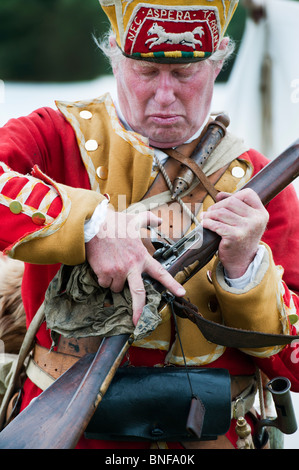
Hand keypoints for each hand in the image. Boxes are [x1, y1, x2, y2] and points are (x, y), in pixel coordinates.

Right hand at [86, 209, 185, 324]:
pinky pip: (104, 283)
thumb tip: (160, 219)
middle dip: (139, 310)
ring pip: (116, 288)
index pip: (160, 273)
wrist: (94, 224)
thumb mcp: (134, 219)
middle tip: (139, 321)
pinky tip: (101, 266)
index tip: (181, 293)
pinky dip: (102, 278)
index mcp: (142, 256)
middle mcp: (131, 266)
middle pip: (138, 294)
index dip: (172, 284)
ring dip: (113, 282)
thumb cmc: (114, 222)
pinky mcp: (104, 273)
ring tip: (111, 266)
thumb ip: (149, 220)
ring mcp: (117, 271)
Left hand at [200, 189, 268, 277]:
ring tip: (205, 218)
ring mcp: (247, 228)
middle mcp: (256, 220)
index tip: (221, 202)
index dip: (233, 195)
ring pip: (221, 212)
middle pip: (231, 202)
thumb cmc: (242, 239)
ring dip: (209, 214)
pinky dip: (207, 223)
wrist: (242, 262)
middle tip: (209, 212)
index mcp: (261, 213)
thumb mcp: (246, 222)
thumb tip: (219, 194)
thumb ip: (236, 206)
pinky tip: (204, 224)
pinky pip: (216, 224)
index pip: (248, 194)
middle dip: (217, 206)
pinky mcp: (235, 236)